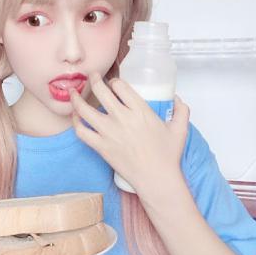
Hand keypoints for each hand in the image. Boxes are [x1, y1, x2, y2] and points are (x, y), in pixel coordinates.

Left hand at [70, 72, 189, 194]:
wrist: (156, 179)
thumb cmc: (168, 156)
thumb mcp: (180, 129)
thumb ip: (182, 110)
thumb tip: (177, 99)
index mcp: (140, 110)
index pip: (120, 86)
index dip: (115, 81)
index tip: (113, 83)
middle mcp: (122, 118)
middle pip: (101, 91)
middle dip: (94, 79)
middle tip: (92, 76)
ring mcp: (109, 133)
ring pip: (84, 109)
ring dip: (76, 98)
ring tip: (73, 92)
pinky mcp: (101, 147)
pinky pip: (81, 131)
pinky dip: (75, 122)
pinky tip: (75, 117)